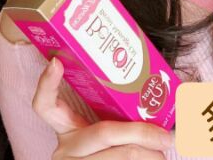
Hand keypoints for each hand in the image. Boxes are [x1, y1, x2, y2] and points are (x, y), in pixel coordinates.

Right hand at [32, 57, 173, 158]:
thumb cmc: (105, 151)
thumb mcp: (100, 130)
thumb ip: (114, 112)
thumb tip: (156, 92)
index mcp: (65, 128)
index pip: (45, 105)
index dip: (46, 84)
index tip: (56, 62)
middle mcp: (64, 149)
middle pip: (104, 132)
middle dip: (142, 133)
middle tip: (168, 135)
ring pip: (118, 158)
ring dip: (149, 155)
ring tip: (165, 151)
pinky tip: (156, 158)